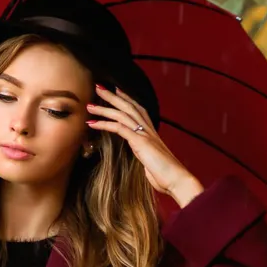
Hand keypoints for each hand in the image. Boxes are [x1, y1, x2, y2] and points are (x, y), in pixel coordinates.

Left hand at [86, 84, 200, 202]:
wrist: (176, 179)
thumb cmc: (165, 175)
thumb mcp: (152, 161)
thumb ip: (145, 155)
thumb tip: (142, 157)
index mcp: (151, 132)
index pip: (138, 109)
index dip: (127, 98)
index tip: (116, 89)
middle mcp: (148, 129)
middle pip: (128, 106)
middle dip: (112, 96)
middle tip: (98, 86)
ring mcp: (144, 134)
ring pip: (122, 114)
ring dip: (104, 108)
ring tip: (90, 105)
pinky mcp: (140, 142)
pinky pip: (119, 128)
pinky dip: (104, 124)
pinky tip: (92, 123)